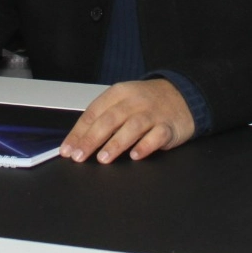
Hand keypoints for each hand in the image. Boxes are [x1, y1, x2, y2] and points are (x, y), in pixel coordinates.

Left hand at [59, 78, 194, 163]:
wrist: (184, 95)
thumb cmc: (148, 102)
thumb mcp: (124, 101)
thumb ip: (105, 117)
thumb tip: (79, 140)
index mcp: (119, 93)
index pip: (93, 112)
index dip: (79, 132)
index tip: (68, 149)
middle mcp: (134, 101)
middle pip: (109, 119)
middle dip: (91, 139)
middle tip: (79, 157)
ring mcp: (153, 113)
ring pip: (132, 126)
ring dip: (116, 143)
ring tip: (103, 158)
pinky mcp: (169, 126)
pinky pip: (156, 136)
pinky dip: (145, 146)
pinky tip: (135, 156)